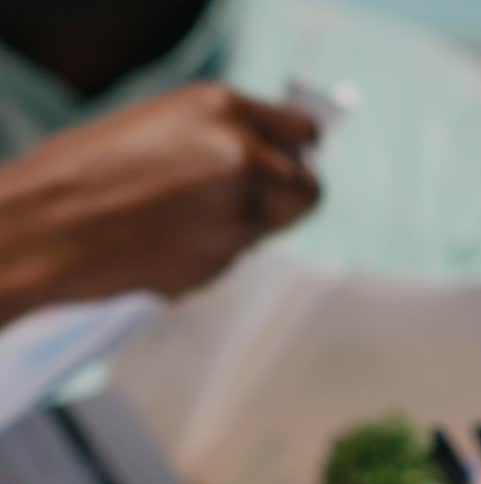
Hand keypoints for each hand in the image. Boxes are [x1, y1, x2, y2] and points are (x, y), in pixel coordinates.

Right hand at [0, 82, 319, 322]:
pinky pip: (235, 255)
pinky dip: (215, 250)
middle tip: (260, 199)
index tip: (296, 158)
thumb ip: (225, 133)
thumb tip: (274, 157)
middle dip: (290, 196)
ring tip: (191, 217)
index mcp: (225, 109)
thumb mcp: (167, 121)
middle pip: (308, 190)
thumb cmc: (95, 167)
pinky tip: (170, 240)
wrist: (57, 224)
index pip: (302, 132)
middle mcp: (243, 159)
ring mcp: (237, 216)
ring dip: (249, 225)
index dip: (300, 149)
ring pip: (272, 228)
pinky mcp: (222, 262)